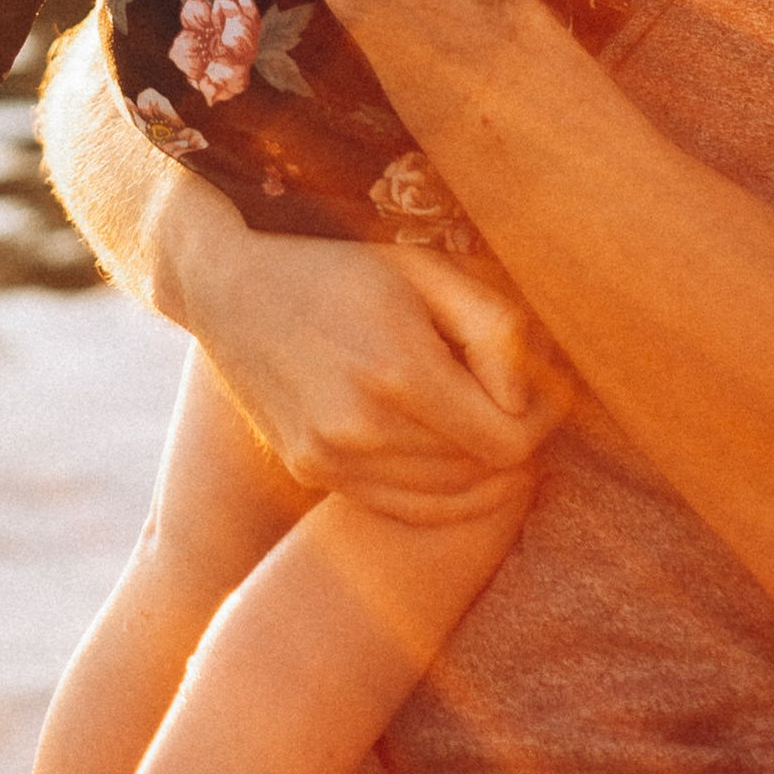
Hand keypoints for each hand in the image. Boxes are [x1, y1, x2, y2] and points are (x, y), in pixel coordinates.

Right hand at [160, 191, 571, 523]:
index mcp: (399, 370)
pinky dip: (441, 492)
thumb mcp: (423, 270)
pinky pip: (403, 507)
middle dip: (513, 438)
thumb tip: (526, 397)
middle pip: (481, 472)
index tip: (545, 393)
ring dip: (479, 467)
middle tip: (518, 401)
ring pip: (446, 497)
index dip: (540, 421)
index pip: (508, 442)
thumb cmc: (338, 267)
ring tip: (482, 421)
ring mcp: (333, 458)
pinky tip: (451, 455)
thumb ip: (492, 327)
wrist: (228, 287)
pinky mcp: (313, 471)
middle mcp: (364, 427)